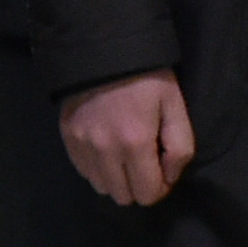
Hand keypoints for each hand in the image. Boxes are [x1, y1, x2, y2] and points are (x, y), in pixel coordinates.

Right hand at [61, 69, 196, 205]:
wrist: (101, 50)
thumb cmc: (145, 77)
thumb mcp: (175, 105)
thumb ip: (180, 147)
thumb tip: (170, 176)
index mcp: (136, 143)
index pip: (147, 194)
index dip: (161, 188)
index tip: (163, 170)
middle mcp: (105, 151)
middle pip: (122, 196)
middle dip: (138, 186)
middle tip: (145, 163)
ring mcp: (82, 145)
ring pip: (101, 187)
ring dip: (116, 179)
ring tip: (124, 156)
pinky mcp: (67, 137)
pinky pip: (83, 170)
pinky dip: (97, 168)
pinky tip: (106, 149)